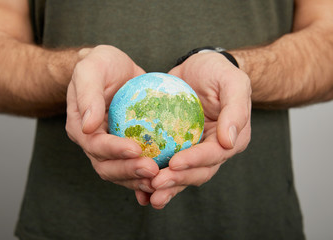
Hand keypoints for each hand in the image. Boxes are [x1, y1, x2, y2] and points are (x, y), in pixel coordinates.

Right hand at [66, 45, 158, 201]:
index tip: (136, 149)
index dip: (114, 150)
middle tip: (152, 170)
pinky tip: (165, 180)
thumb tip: (88, 126)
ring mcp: (111, 147)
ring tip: (160, 178)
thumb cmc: (100, 64)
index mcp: (81, 127)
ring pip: (122, 172)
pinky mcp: (127, 145)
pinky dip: (146, 177)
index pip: (95, 145)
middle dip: (129, 171)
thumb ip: (87, 94)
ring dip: (139, 178)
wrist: (113, 67)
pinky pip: (136, 165)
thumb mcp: (90, 69)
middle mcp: (94, 142)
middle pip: (107, 166)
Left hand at [149, 51, 251, 208]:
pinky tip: (138, 184)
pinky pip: (166, 162)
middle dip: (177, 181)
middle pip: (197, 172)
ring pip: (181, 173)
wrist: (199, 67)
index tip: (174, 164)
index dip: (194, 161)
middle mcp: (213, 149)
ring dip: (166, 186)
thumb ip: (236, 109)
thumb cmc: (218, 71)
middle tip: (155, 184)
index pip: (213, 155)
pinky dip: (154, 175)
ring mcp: (194, 149)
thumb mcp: (232, 82)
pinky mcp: (177, 146)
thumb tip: (229, 141)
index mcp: (230, 139)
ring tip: (147, 194)